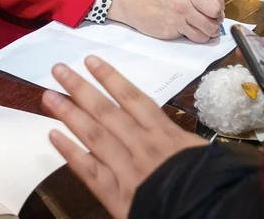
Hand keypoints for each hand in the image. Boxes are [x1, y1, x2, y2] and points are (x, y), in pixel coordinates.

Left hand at [42, 57, 205, 218]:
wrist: (213, 214)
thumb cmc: (214, 186)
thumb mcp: (203, 155)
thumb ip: (182, 139)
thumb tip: (173, 130)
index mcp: (166, 135)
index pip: (134, 98)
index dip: (111, 78)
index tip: (91, 60)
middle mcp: (143, 146)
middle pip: (106, 111)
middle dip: (80, 88)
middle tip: (58, 69)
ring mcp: (127, 169)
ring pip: (93, 135)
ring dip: (69, 114)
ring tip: (48, 96)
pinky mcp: (117, 195)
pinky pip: (89, 171)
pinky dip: (70, 153)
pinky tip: (53, 136)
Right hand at [106, 0, 222, 42]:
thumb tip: (211, 10)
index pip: (215, 8)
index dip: (216, 13)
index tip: (212, 13)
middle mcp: (183, 8)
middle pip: (212, 26)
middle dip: (212, 27)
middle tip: (207, 24)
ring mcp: (176, 22)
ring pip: (202, 36)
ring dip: (202, 34)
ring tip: (195, 28)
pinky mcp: (168, 33)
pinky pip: (186, 38)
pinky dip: (186, 35)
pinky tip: (178, 27)